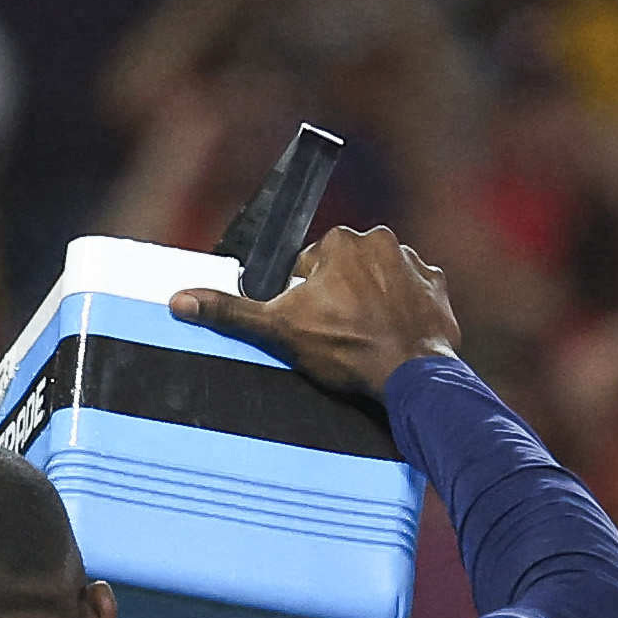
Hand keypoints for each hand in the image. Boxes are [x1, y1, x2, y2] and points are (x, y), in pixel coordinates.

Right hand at [172, 224, 458, 403]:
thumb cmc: (347, 351)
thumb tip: (180, 301)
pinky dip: (405, 312)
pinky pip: (414, 293)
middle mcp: (379, 239)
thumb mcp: (279, 331)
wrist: (411, 378)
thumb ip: (231, 313)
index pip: (308, 265)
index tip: (314, 325)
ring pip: (380, 278)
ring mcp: (413, 262)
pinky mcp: (437, 287)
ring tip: (368, 339)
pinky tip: (396, 337)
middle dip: (340, 296)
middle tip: (341, 335)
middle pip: (346, 268)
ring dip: (373, 302)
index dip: (305, 298)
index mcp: (338, 241)